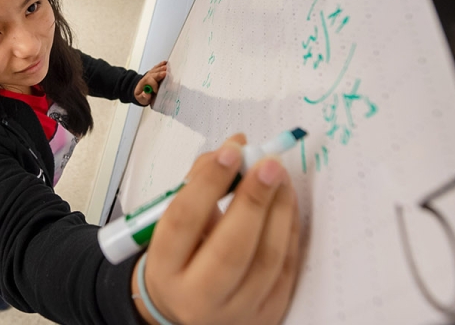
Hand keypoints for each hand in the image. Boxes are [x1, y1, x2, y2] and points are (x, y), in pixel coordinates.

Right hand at [132, 134, 301, 324]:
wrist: (186, 309)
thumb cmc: (180, 256)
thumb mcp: (173, 222)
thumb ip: (200, 183)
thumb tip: (237, 146)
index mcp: (164, 269)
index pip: (183, 222)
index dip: (209, 183)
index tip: (232, 151)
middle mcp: (197, 297)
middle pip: (230, 249)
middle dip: (253, 199)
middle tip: (269, 163)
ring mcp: (236, 312)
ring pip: (266, 259)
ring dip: (279, 210)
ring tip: (281, 177)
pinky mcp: (266, 316)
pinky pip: (286, 269)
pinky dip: (290, 230)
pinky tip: (287, 202)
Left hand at [134, 61, 167, 105]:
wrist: (140, 91)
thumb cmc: (142, 96)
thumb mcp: (141, 99)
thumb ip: (143, 97)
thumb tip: (146, 94)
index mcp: (143, 83)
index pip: (149, 82)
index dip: (153, 85)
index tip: (157, 91)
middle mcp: (147, 77)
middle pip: (153, 74)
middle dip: (159, 74)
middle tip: (165, 73)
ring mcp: (150, 73)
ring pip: (155, 70)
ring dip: (161, 68)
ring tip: (167, 68)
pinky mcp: (154, 72)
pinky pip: (157, 67)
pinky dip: (161, 65)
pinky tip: (165, 62)